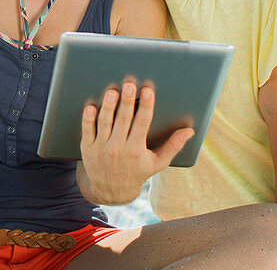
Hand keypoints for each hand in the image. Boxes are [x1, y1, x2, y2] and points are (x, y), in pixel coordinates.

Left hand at [79, 81, 193, 204]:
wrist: (111, 191)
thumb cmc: (137, 172)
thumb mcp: (157, 162)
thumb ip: (173, 146)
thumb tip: (189, 131)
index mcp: (136, 150)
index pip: (142, 124)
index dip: (146, 106)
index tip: (148, 91)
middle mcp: (119, 148)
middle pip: (123, 120)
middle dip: (127, 102)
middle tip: (129, 85)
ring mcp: (102, 148)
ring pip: (105, 123)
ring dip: (108, 107)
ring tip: (112, 91)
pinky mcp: (87, 148)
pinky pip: (87, 130)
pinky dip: (88, 119)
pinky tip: (90, 105)